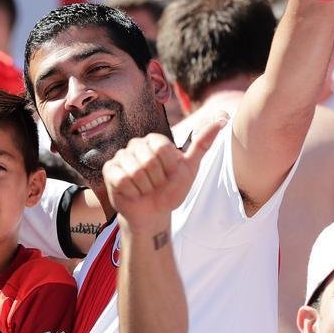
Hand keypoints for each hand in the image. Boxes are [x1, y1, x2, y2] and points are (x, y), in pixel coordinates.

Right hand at [104, 112, 227, 233]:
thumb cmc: (171, 190)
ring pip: (136, 172)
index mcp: (154, 140)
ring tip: (146, 190)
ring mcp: (120, 157)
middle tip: (156, 185)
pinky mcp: (110, 171)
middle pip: (149, 161)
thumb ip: (203, 143)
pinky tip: (134, 193)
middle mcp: (136, 145)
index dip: (169, 168)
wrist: (153, 213)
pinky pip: (123, 180)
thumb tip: (224, 119)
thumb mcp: (189, 168)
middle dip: (157, 180)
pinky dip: (133, 192)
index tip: (169, 176)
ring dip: (145, 188)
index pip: (163, 149)